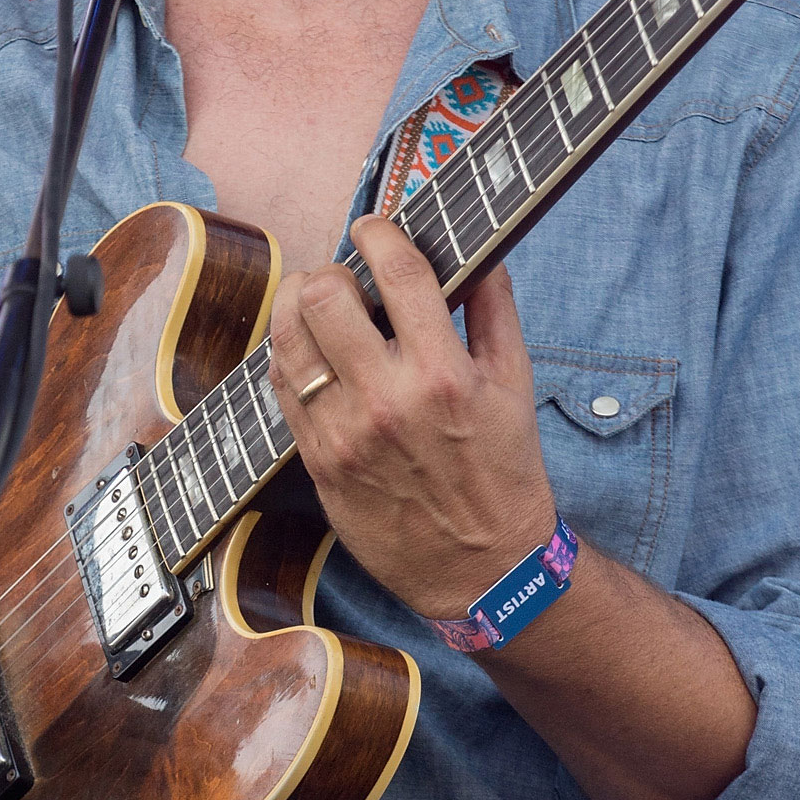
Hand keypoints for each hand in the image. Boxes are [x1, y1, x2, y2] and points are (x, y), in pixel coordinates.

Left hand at [269, 215, 555, 623]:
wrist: (484, 571)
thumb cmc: (504, 474)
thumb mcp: (517, 386)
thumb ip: (494, 310)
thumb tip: (477, 253)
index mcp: (444, 374)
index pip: (396, 272)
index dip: (378, 233)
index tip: (374, 228)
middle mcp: (387, 400)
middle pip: (322, 294)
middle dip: (331, 272)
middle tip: (346, 280)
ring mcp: (344, 433)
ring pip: (286, 337)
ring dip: (297, 308)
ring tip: (319, 310)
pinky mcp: (318, 462)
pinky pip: (282, 387)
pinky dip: (292, 357)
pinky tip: (314, 356)